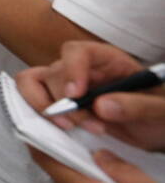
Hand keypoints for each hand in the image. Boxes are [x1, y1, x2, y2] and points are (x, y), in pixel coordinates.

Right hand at [16, 41, 164, 150]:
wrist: (155, 131)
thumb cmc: (159, 113)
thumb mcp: (161, 110)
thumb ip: (138, 105)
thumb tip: (100, 106)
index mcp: (107, 60)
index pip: (77, 52)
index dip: (71, 70)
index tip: (76, 95)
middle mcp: (81, 69)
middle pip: (52, 72)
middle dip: (64, 102)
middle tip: (89, 126)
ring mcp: (64, 86)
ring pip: (31, 82)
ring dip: (42, 106)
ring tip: (67, 128)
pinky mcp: (56, 105)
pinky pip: (31, 102)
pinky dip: (35, 115)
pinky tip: (59, 131)